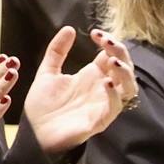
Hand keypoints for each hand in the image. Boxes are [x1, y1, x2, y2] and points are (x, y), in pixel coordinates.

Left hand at [20, 26, 135, 154]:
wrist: (35, 134)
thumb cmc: (43, 107)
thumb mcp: (47, 72)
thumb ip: (57, 51)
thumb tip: (69, 29)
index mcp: (92, 76)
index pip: (112, 55)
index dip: (109, 42)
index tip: (95, 34)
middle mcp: (102, 88)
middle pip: (125, 68)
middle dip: (120, 53)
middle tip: (107, 42)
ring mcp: (104, 104)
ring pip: (129, 87)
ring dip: (125, 73)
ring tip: (113, 61)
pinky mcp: (101, 120)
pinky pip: (115, 107)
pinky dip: (115, 94)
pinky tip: (107, 83)